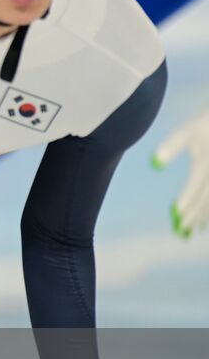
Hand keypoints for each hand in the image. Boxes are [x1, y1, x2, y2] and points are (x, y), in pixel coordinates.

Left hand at [152, 107, 208, 237]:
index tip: (175, 216)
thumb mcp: (186, 132)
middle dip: (194, 215)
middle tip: (180, 232)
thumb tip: (155, 163)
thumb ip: (172, 146)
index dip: (186, 201)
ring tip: (191, 231)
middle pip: (206, 198)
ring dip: (204, 217)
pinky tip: (204, 224)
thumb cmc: (205, 126)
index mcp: (205, 162)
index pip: (195, 185)